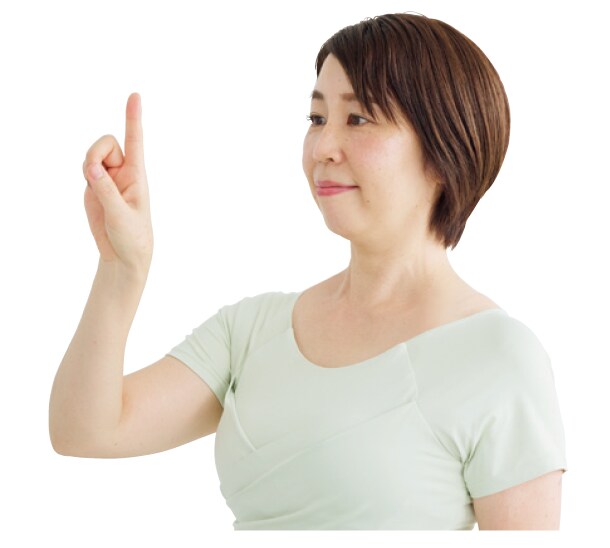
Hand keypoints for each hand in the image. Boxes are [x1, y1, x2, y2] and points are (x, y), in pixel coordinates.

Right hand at [82, 93, 152, 274]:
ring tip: (96, 188)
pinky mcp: (95, 185)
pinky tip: (91, 188)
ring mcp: (108, 177)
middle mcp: (123, 171)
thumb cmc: (132, 235)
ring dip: (89, 165)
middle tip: (94, 175)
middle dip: (95, 153)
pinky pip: (85, 168)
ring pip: (92, 155)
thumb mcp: (121, 215)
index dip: (133, 119)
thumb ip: (106, 190)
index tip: (135, 95)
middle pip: (106, 143)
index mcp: (137, 175)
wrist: (123, 253)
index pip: (136, 141)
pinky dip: (84, 174)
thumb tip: (92, 167)